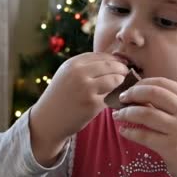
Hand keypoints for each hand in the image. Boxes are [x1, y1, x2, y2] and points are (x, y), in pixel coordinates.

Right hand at [29, 52, 127, 166]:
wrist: (48, 120)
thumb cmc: (60, 97)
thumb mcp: (66, 75)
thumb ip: (85, 66)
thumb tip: (113, 61)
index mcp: (73, 64)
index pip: (102, 56)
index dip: (115, 60)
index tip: (122, 64)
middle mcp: (78, 73)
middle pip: (111, 66)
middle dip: (122, 69)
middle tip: (128, 74)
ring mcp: (85, 88)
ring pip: (114, 79)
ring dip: (122, 82)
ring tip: (123, 86)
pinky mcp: (91, 104)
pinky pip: (111, 96)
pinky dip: (117, 96)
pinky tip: (118, 98)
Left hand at [112, 77, 176, 176]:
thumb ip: (172, 103)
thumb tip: (140, 93)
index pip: (163, 83)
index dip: (143, 83)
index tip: (132, 88)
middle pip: (153, 93)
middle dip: (133, 93)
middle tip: (121, 98)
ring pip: (146, 113)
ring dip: (127, 113)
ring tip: (118, 115)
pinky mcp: (170, 147)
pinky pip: (144, 136)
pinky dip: (130, 132)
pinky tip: (124, 131)